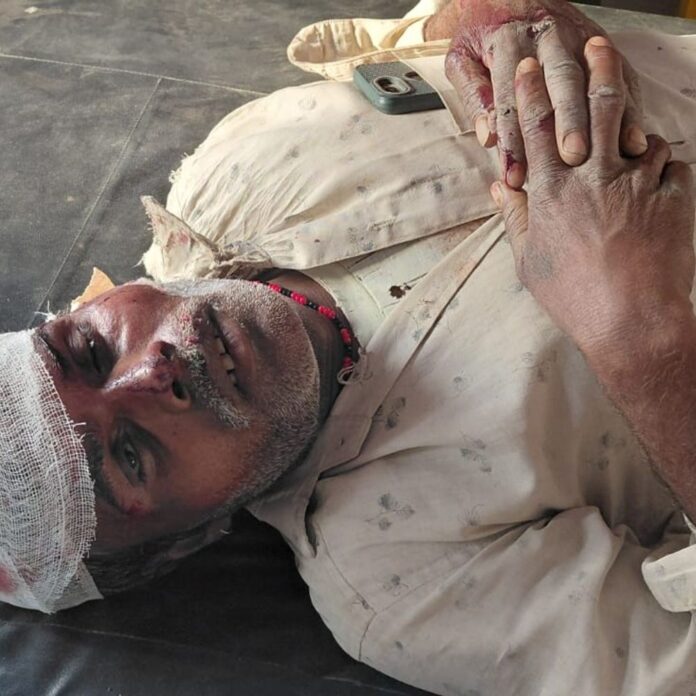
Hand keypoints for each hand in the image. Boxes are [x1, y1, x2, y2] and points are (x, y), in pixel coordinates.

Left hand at [444, 0, 646, 187]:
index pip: (510, 99)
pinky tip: (630, 140)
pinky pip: (620, 79)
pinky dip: (629, 111)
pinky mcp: (602, 47)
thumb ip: (473, 95)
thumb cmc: (482, 33)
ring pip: (590, 80)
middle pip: (560, 83)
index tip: (514, 177)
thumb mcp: (462, 58)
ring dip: (596, 120)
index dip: (512, 141)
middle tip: (570, 158)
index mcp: (508, 42)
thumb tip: (487, 135)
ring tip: (599, 153)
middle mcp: (547, 37)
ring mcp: (578, 40)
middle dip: (567, 122)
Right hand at [492, 37, 694, 359]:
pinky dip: (662, 171)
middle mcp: (593, 178)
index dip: (530, 91)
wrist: (630, 322)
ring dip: (634, 135)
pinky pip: (671, 167)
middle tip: (593, 44)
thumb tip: (499, 186)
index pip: (537, 127)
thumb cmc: (574, 296)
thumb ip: (514, 217)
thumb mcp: (529, 261)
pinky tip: (654, 188)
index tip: (527, 66)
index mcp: (553, 193)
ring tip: (630, 148)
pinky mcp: (672, 198)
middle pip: (595, 106)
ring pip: (640, 134)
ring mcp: (636, 184)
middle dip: (594, 67)